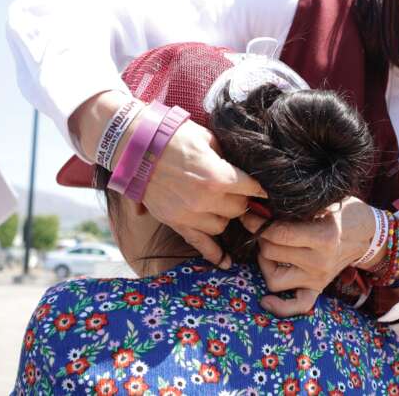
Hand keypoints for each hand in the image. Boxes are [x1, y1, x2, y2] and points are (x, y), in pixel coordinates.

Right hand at [70, 92, 265, 268]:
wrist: (135, 145)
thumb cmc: (174, 136)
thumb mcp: (208, 139)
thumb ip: (228, 157)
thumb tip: (244, 169)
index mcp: (218, 176)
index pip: (251, 189)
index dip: (258, 188)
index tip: (263, 190)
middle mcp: (206, 199)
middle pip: (238, 210)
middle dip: (241, 200)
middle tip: (237, 192)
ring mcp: (189, 214)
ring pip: (222, 227)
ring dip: (224, 217)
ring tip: (220, 206)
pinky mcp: (175, 222)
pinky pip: (199, 244)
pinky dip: (213, 254)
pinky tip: (226, 263)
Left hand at [241, 196, 374, 315]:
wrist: (369, 235)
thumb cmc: (347, 213)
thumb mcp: (327, 201)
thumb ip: (300, 206)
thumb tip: (267, 204)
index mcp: (323, 237)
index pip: (278, 234)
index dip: (258, 223)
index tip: (250, 214)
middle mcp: (319, 262)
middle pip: (271, 253)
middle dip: (261, 237)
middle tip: (263, 226)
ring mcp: (318, 279)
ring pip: (274, 280)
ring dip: (265, 263)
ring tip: (269, 248)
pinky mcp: (318, 289)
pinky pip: (297, 305)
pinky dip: (280, 306)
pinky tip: (266, 300)